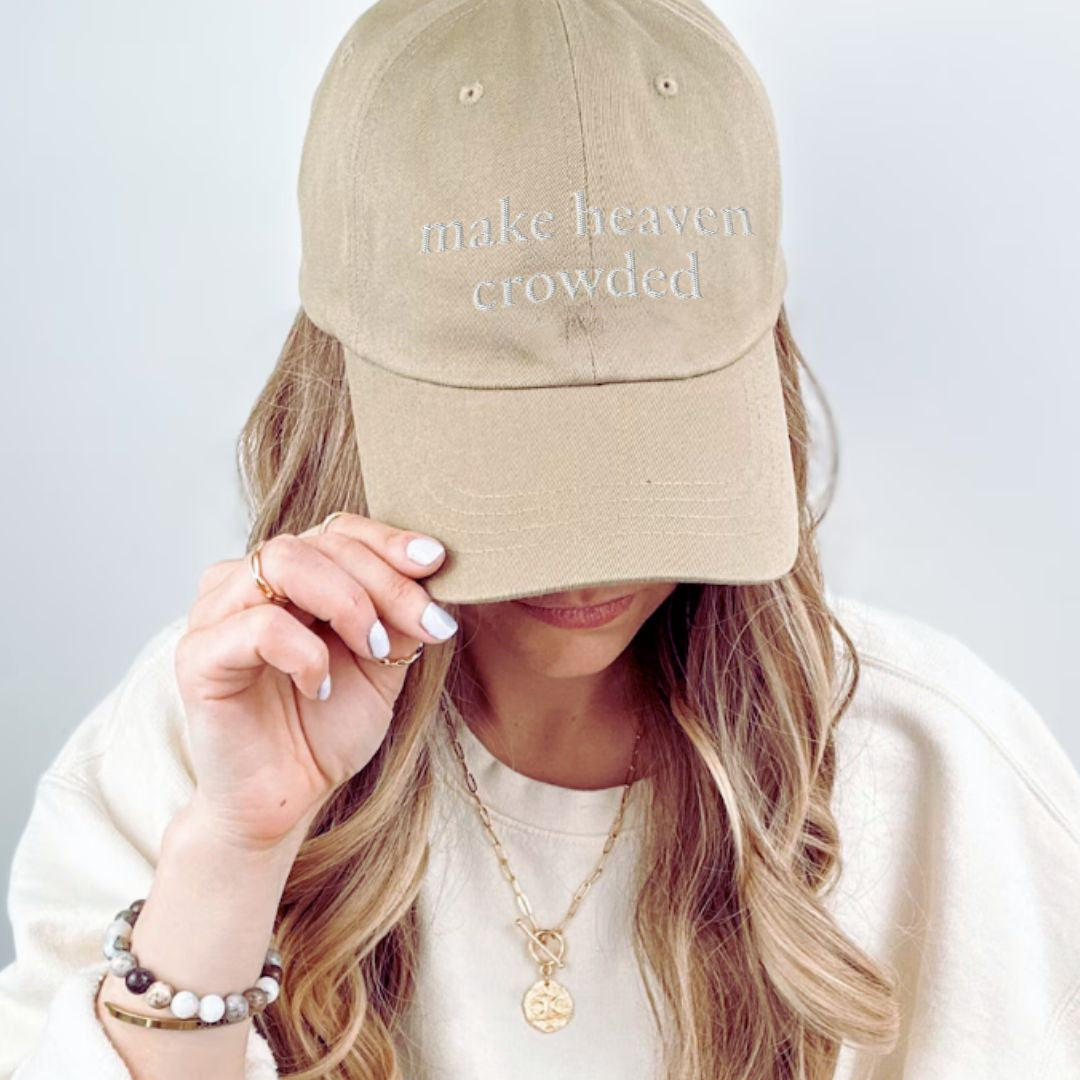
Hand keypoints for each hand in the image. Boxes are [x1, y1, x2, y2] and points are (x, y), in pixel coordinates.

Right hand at [173, 514, 457, 853]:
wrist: (285, 798)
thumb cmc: (328, 728)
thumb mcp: (383, 664)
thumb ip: (398, 615)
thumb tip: (431, 569)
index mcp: (289, 576)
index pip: (338, 530)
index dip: (390, 540)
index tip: (437, 562)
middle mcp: (246, 582)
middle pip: (318, 542)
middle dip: (385, 581)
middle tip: (426, 625)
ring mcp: (216, 614)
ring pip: (284, 561)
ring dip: (348, 602)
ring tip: (376, 650)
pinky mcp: (198, 656)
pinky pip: (258, 625)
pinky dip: (305, 652)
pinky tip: (321, 687)